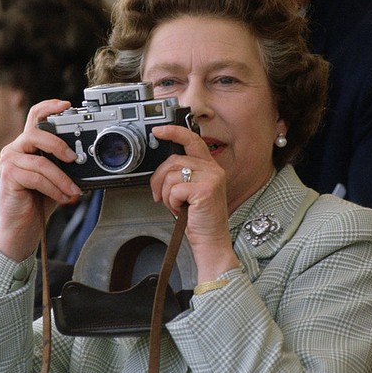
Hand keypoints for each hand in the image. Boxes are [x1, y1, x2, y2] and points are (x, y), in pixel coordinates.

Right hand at [0, 100, 81, 261]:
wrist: (23, 228)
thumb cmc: (38, 201)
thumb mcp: (56, 178)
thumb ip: (64, 164)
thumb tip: (85, 158)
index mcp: (27, 145)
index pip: (34, 116)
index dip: (49, 106)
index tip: (67, 104)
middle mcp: (15, 149)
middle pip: (35, 133)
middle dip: (58, 144)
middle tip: (74, 159)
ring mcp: (9, 162)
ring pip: (40, 162)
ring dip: (62, 178)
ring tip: (73, 190)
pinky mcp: (9, 177)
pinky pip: (36, 178)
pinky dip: (54, 188)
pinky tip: (64, 197)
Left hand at [149, 124, 238, 281]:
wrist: (210, 241)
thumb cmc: (199, 219)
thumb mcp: (190, 191)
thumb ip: (181, 174)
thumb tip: (162, 168)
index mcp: (210, 167)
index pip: (192, 140)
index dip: (174, 132)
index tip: (158, 131)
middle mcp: (213, 169)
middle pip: (173, 160)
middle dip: (159, 179)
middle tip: (160, 195)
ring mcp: (211, 178)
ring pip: (171, 175)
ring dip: (166, 194)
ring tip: (177, 205)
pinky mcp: (205, 189)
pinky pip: (174, 189)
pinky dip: (171, 203)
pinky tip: (182, 210)